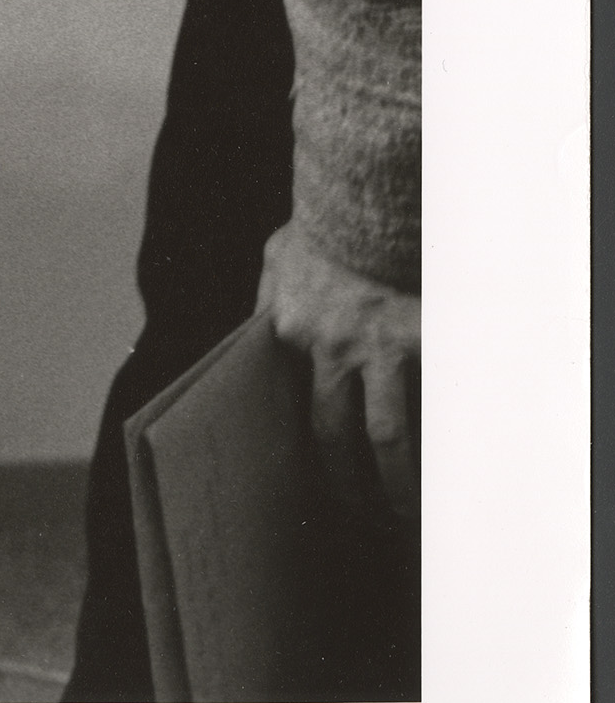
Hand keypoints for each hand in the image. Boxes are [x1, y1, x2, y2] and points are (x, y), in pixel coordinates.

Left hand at [257, 224, 417, 520]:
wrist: (370, 189)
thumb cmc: (323, 225)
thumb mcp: (278, 261)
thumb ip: (269, 304)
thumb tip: (255, 338)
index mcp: (289, 330)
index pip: (288, 404)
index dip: (298, 449)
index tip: (304, 485)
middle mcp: (330, 347)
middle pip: (333, 434)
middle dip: (345, 483)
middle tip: (357, 513)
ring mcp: (381, 347)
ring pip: (387, 435)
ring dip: (395, 481)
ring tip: (403, 513)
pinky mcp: (426, 340)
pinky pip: (435, 402)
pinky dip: (442, 438)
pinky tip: (446, 469)